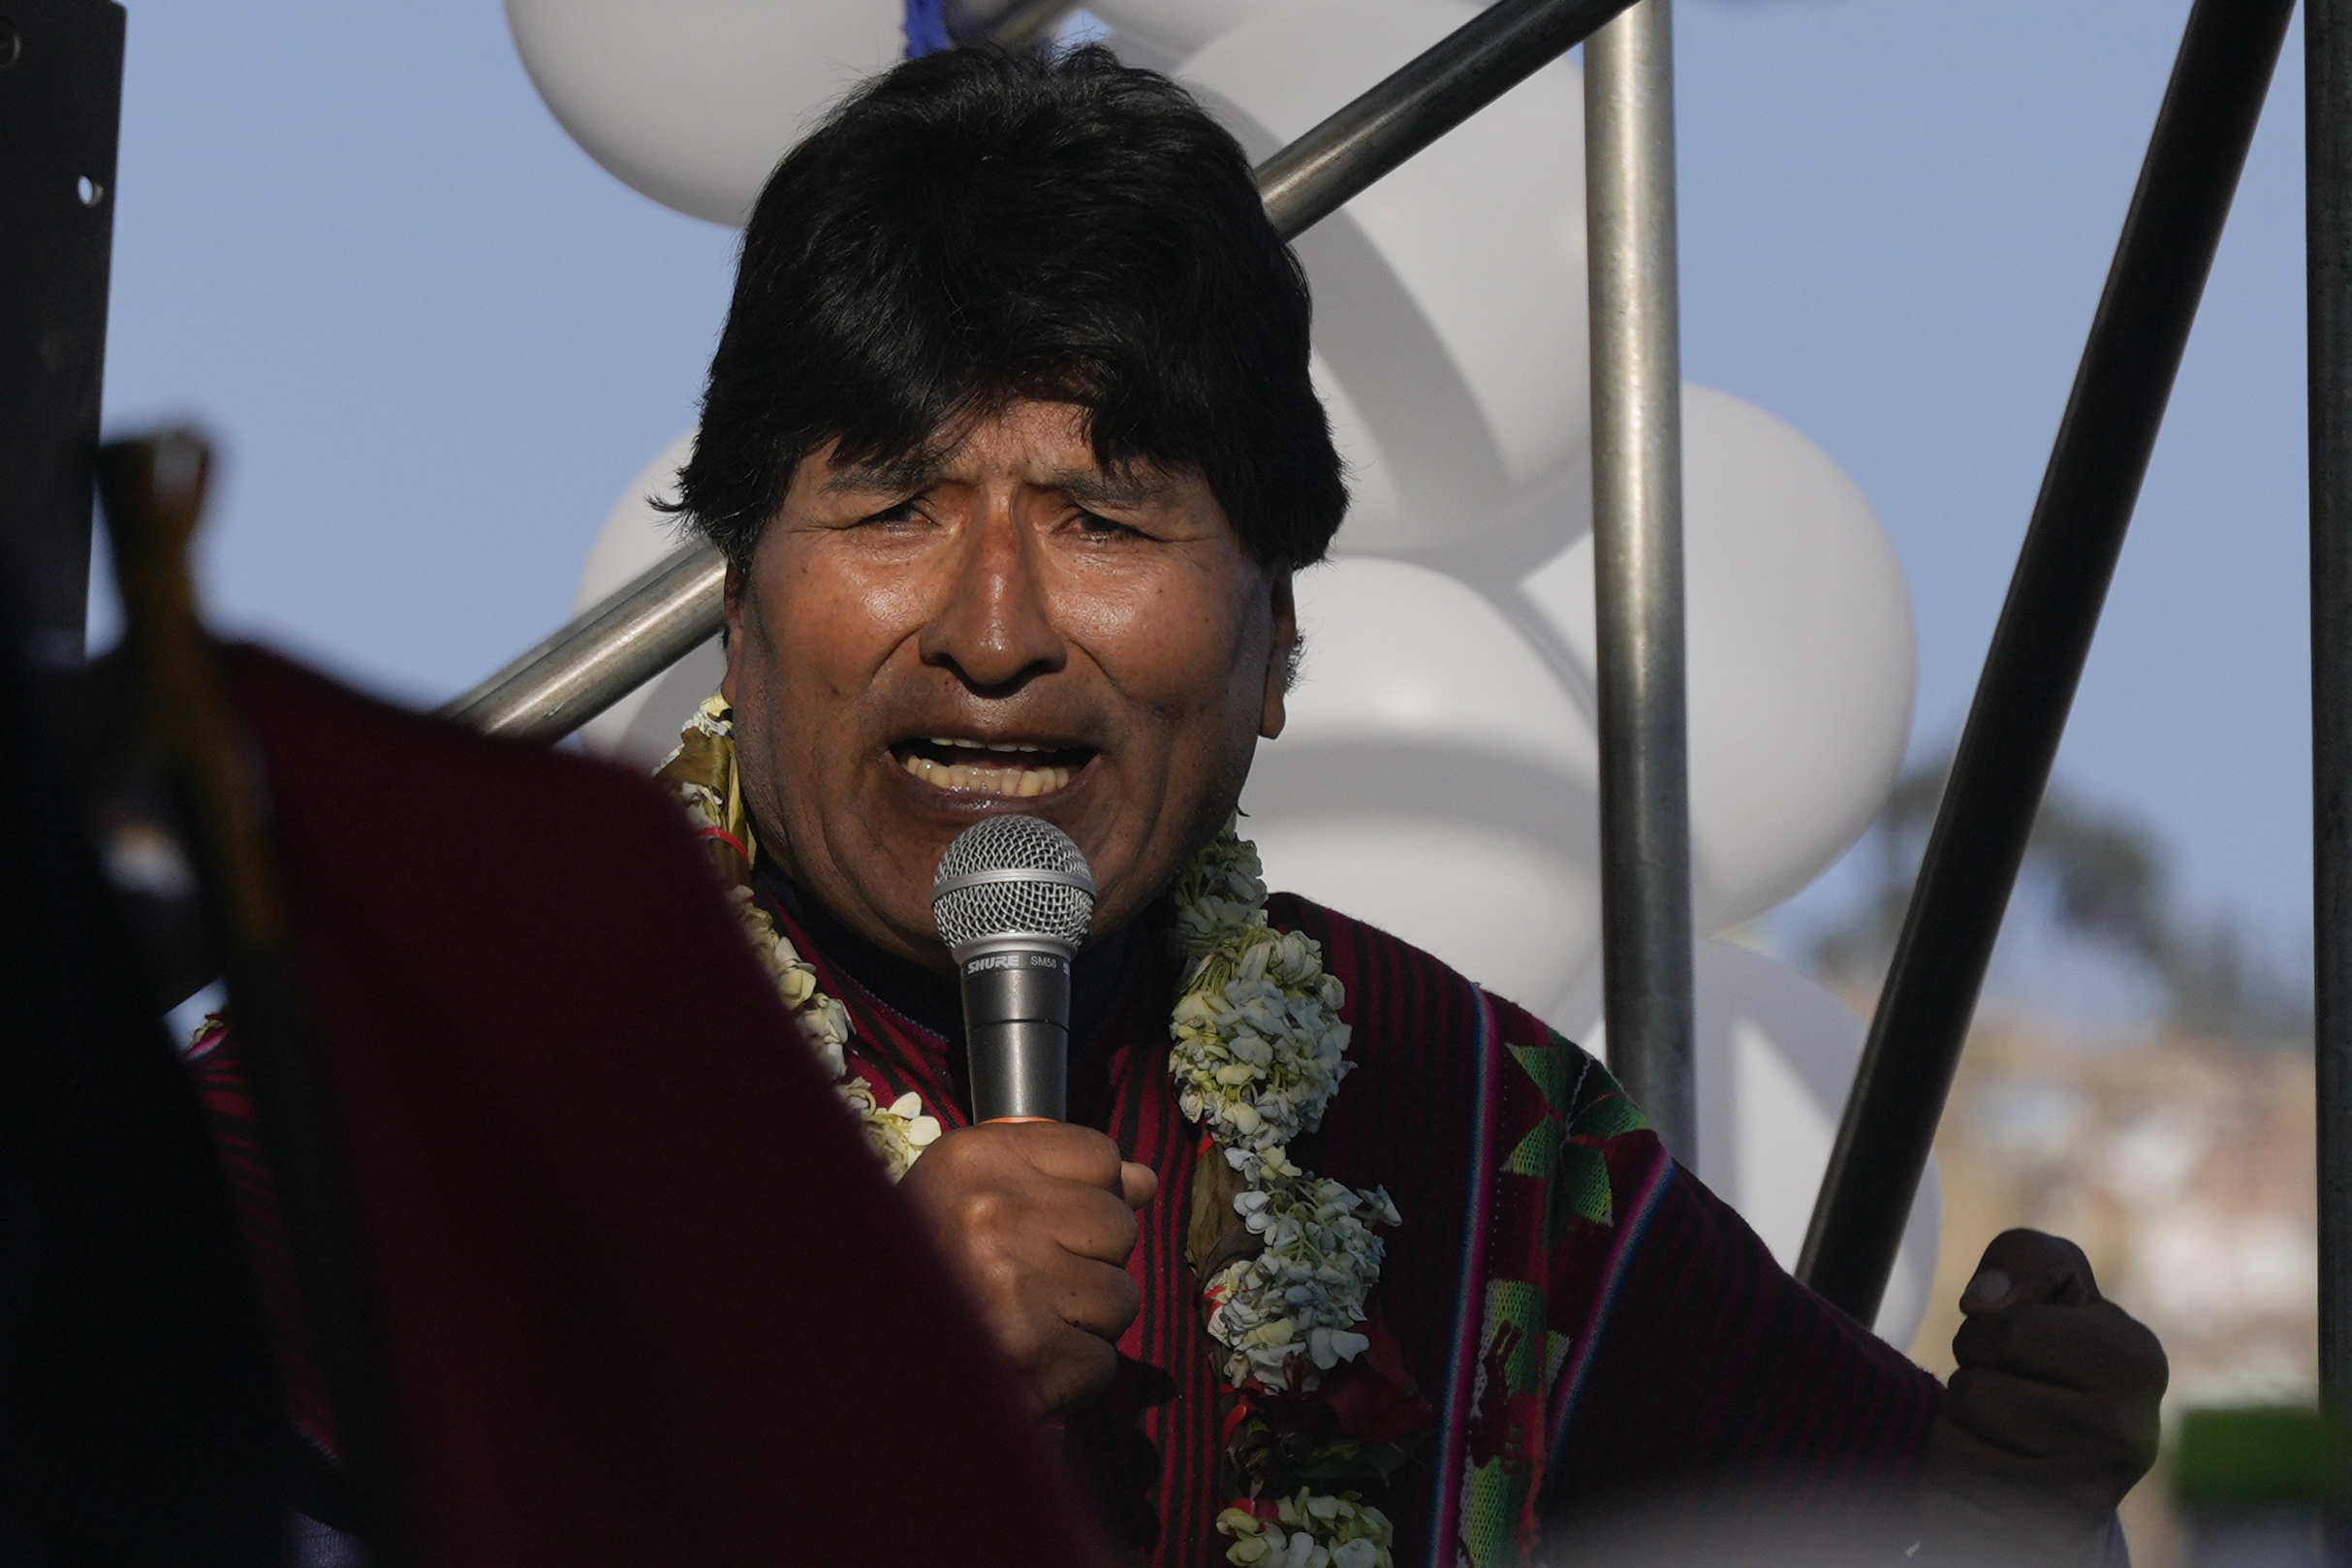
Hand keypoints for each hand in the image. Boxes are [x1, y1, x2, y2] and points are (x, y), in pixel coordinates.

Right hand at [898, 1121, 1157, 1416]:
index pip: (1099, 1155)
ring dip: (1084, 1326)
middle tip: (1026, 1288)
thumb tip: (1143, 1181)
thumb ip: (1061, 1181)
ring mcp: (1009, 1281)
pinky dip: (1070, 1379)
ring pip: (1120, 1297)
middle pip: (1119, 1225)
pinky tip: (1022, 1370)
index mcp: (972, 1158)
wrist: (862, 1367)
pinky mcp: (1029, 1350)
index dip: (1085, 1197)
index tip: (1042, 1225)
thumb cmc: (925, 1279)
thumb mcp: (972, 1200)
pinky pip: (1102, 1361)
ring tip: (1021, 1329)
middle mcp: (988, 1210)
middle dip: (1090, 1265)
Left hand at [1923, 1230, 2166, 1562]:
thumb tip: (1980, 1302)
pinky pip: (1952, 1472)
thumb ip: (2024, 1258)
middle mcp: (2130, 1433)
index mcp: (2139, 1359)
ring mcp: (2089, 1489)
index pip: (2008, 1328)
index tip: (2029, 1347)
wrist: (2071, 1463)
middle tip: (2018, 1388)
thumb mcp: (2055, 1284)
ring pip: (1961, 1424)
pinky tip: (1996, 1465)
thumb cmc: (2057, 1353)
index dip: (1993, 1329)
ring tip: (2010, 1426)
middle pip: (1976, 1381)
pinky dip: (1955, 1460)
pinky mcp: (2043, 1527)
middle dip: (1975, 1373)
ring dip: (1964, 1417)